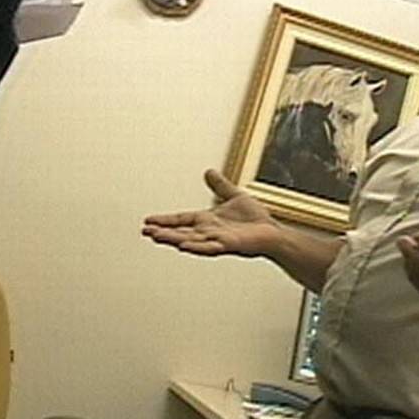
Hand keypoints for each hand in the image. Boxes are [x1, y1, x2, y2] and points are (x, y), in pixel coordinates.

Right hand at [142, 169, 279, 256]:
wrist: (272, 232)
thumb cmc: (256, 219)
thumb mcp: (234, 196)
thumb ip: (220, 186)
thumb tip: (209, 172)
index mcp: (207, 221)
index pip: (181, 220)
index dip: (165, 220)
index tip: (148, 221)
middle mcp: (209, 232)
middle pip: (181, 232)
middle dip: (163, 232)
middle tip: (145, 231)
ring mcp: (217, 240)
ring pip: (190, 240)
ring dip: (174, 239)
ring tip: (157, 237)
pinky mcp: (228, 245)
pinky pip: (209, 247)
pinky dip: (196, 247)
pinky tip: (183, 246)